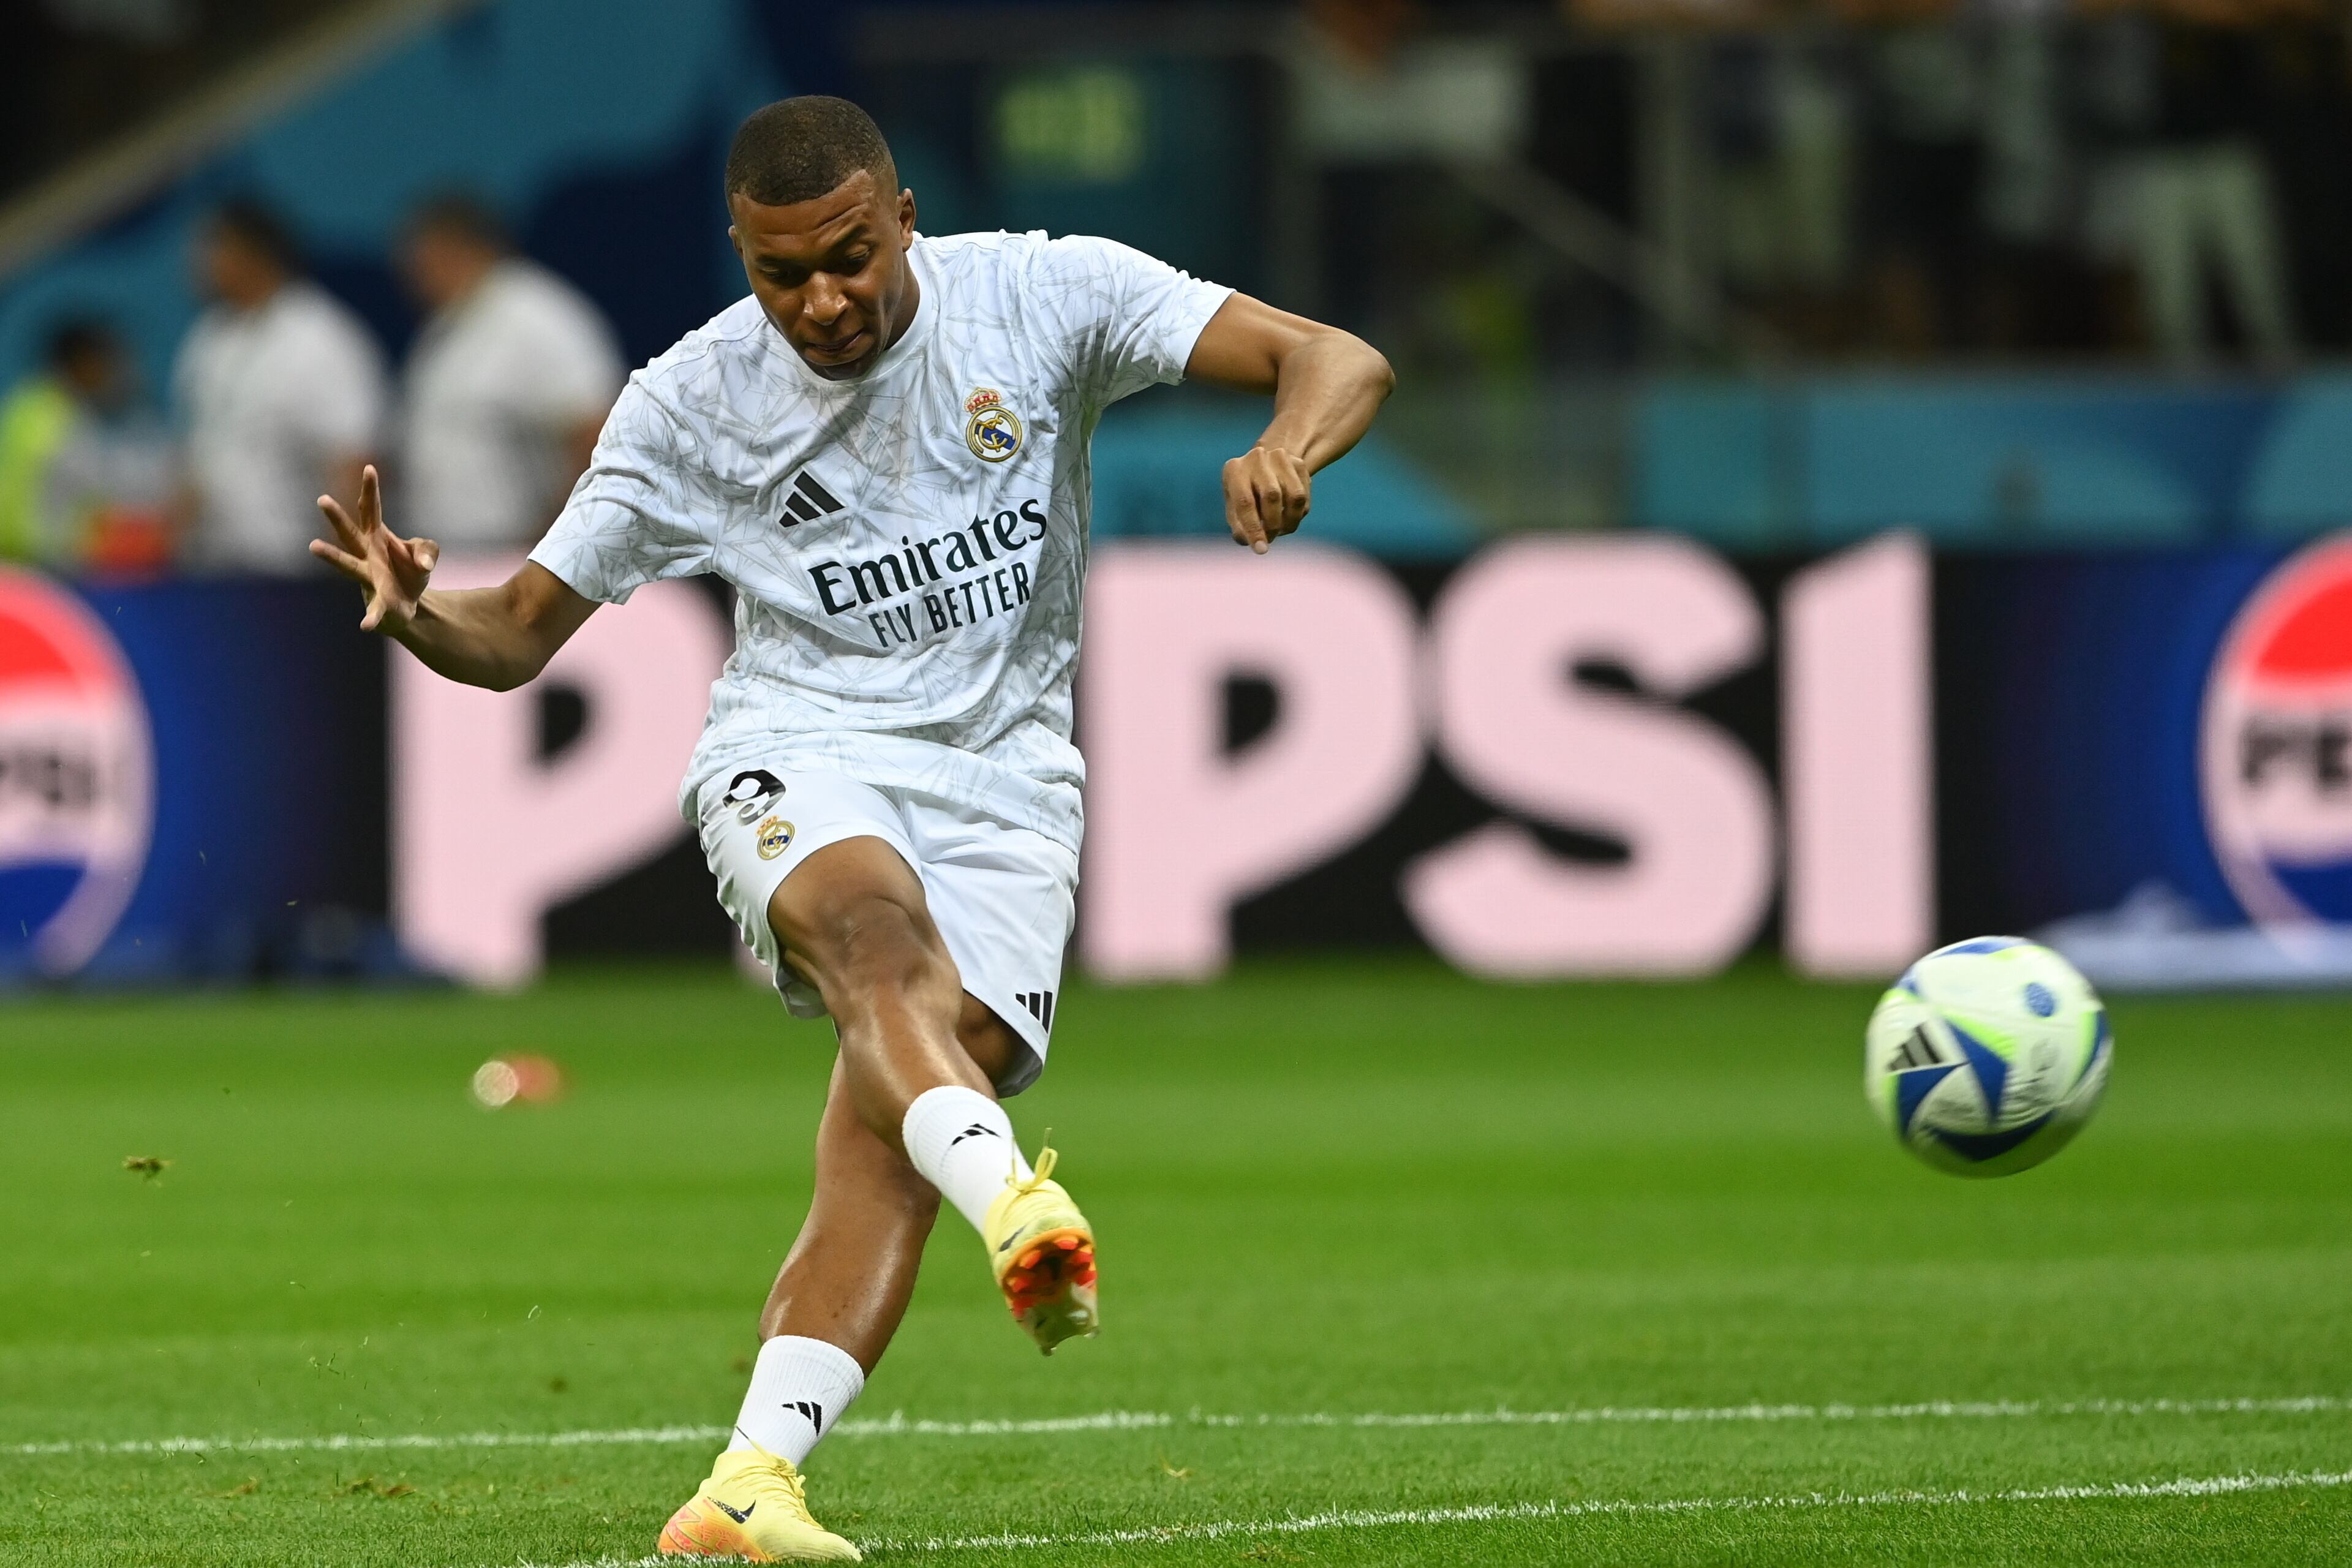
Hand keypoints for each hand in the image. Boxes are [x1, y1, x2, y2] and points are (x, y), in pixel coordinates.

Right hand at [312, 465, 439, 635]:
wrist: (410, 605)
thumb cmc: (410, 572)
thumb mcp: (426, 553)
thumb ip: (428, 549)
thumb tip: (423, 563)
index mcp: (377, 537)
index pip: (372, 509)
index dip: (371, 490)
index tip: (370, 468)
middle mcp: (367, 554)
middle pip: (350, 532)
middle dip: (337, 517)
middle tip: (322, 499)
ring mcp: (368, 577)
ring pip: (348, 565)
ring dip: (332, 556)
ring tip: (313, 546)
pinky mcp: (378, 601)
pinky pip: (373, 610)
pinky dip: (371, 618)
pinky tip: (365, 626)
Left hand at [1222, 444, 1310, 553]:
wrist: (1264, 466)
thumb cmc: (1244, 493)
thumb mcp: (1234, 507)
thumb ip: (1239, 526)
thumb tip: (1248, 541)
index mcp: (1234, 470)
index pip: (1245, 502)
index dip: (1254, 529)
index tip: (1262, 550)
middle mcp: (1257, 458)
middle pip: (1272, 495)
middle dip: (1274, 524)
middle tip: (1271, 538)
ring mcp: (1280, 457)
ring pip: (1295, 497)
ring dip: (1290, 521)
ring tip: (1281, 530)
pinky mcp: (1299, 464)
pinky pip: (1305, 497)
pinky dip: (1299, 514)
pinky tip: (1288, 516)